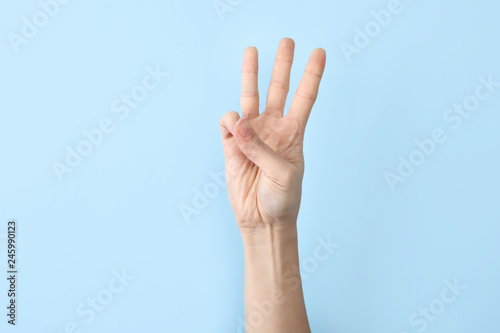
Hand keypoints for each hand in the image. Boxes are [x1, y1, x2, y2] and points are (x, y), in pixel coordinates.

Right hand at [219, 38, 325, 233]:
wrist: (262, 221)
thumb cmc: (282, 200)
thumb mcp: (282, 173)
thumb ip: (260, 147)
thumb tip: (237, 122)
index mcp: (293, 134)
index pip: (305, 98)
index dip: (312, 75)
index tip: (319, 52)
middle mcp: (273, 129)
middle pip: (279, 89)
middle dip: (283, 65)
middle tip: (287, 42)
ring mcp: (251, 136)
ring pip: (250, 98)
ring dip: (251, 74)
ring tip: (252, 51)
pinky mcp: (232, 147)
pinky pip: (227, 124)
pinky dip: (228, 121)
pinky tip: (233, 129)